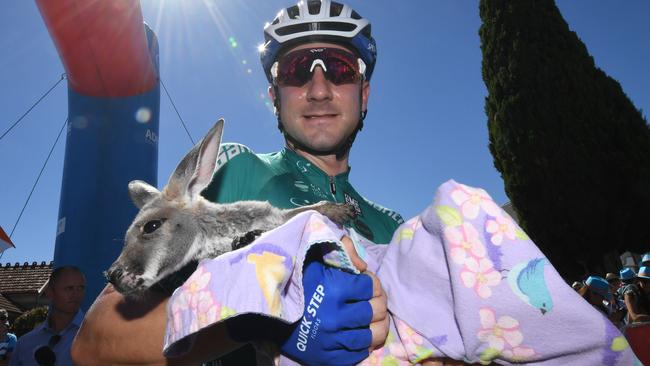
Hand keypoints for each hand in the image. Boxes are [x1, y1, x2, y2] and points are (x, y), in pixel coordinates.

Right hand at [280, 236, 388, 364]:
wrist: (268, 311)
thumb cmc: (295, 281)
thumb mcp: (315, 256)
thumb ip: (341, 250)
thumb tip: (363, 265)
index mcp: (335, 290)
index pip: (372, 286)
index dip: (372, 282)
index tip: (365, 282)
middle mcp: (335, 318)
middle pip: (376, 312)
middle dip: (379, 303)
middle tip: (374, 301)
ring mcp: (331, 341)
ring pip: (370, 336)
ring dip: (376, 326)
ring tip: (371, 320)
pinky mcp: (327, 358)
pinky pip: (357, 355)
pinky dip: (362, 346)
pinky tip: (358, 336)